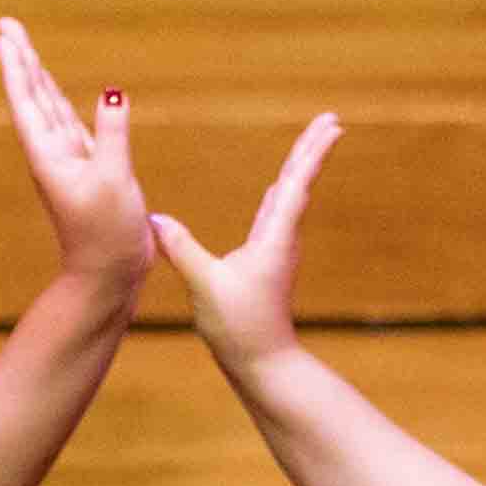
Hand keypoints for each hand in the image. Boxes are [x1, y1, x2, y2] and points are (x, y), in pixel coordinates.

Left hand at [0, 20, 150, 297]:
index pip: (27, 100)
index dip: (17, 65)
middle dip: (23, 60)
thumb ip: (113, 133)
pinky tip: (58, 91)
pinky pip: (73, 127)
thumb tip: (113, 91)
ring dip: (40, 77)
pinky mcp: (89, 171)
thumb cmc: (106, 235)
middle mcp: (53, 155)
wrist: (108, 277)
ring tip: (27, 50)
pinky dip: (65, 103)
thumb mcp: (113, 180)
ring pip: (52, 109)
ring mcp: (70, 163)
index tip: (5, 34)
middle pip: (34, 96)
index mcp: (49, 155)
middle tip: (8, 26)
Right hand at [151, 114, 339, 379]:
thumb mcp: (205, 286)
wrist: (263, 365)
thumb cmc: (240, 328)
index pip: (296, 183)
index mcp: (274, 238)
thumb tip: (153, 219)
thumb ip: (181, 248)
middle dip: (312, 149)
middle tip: (331, 120)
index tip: (332, 124)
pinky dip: (281, 195)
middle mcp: (281, 239)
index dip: (312, 151)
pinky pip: (276, 217)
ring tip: (308, 145)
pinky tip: (278, 190)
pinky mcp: (267, 263)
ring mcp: (276, 251)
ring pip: (290, 198)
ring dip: (299, 169)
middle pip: (298, 183)